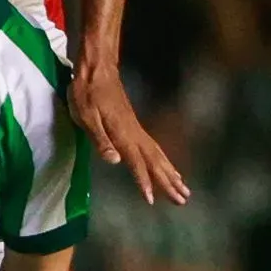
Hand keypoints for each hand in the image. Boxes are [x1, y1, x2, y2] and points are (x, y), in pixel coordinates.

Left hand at [72, 55, 186, 204]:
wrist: (98, 69)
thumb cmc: (87, 92)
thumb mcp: (85, 115)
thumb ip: (100, 138)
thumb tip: (115, 161)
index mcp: (122, 134)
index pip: (136, 162)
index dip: (143, 181)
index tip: (152, 200)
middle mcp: (134, 133)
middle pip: (154, 162)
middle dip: (168, 183)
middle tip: (183, 200)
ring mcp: (136, 129)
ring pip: (158, 155)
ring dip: (171, 174)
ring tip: (184, 190)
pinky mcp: (135, 126)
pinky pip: (155, 148)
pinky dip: (165, 161)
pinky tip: (169, 168)